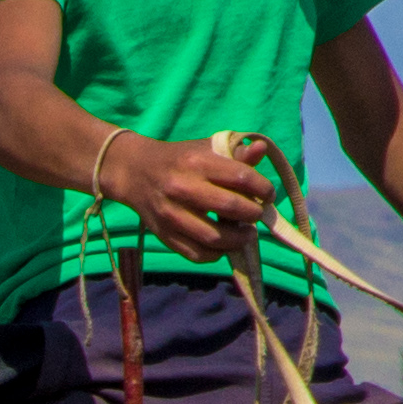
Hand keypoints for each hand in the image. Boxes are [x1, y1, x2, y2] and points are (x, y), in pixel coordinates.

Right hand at [103, 129, 274, 264]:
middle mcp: (182, 188)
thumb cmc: (180, 159)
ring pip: (215, 238)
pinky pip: (197, 254)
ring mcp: (171, 215)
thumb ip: (235, 153)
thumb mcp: (206, 149)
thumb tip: (261, 149)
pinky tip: (223, 244)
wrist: (135, 171)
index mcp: (197, 162)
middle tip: (256, 214)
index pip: (242, 177)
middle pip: (231, 208)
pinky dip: (216, 254)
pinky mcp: (164, 235)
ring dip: (239, 239)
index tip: (267, 195)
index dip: (263, 188)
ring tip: (245, 234)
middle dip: (254, 214)